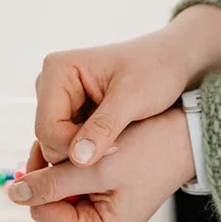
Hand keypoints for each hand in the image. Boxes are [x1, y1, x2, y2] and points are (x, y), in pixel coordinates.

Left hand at [10, 109, 195, 221]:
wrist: (187, 138)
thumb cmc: (151, 152)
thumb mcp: (96, 167)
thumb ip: (52, 183)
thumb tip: (14, 194)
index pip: (43, 212)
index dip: (38, 180)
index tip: (45, 147)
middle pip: (50, 204)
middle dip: (51, 172)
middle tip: (62, 140)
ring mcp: (103, 217)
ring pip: (60, 192)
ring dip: (61, 165)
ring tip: (77, 140)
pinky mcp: (106, 201)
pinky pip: (75, 186)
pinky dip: (74, 166)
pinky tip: (85, 146)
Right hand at [34, 6, 220, 167]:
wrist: (173, 62)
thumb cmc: (156, 70)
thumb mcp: (133, 99)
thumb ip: (104, 128)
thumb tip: (78, 160)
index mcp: (57, 69)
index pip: (47, 127)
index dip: (75, 147)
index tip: (117, 147)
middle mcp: (50, 82)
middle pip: (48, 138)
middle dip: (80, 150)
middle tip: (120, 145)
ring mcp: (58, 98)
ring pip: (58, 144)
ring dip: (87, 151)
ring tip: (120, 142)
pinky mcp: (70, 110)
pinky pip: (69, 142)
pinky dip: (91, 148)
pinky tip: (116, 142)